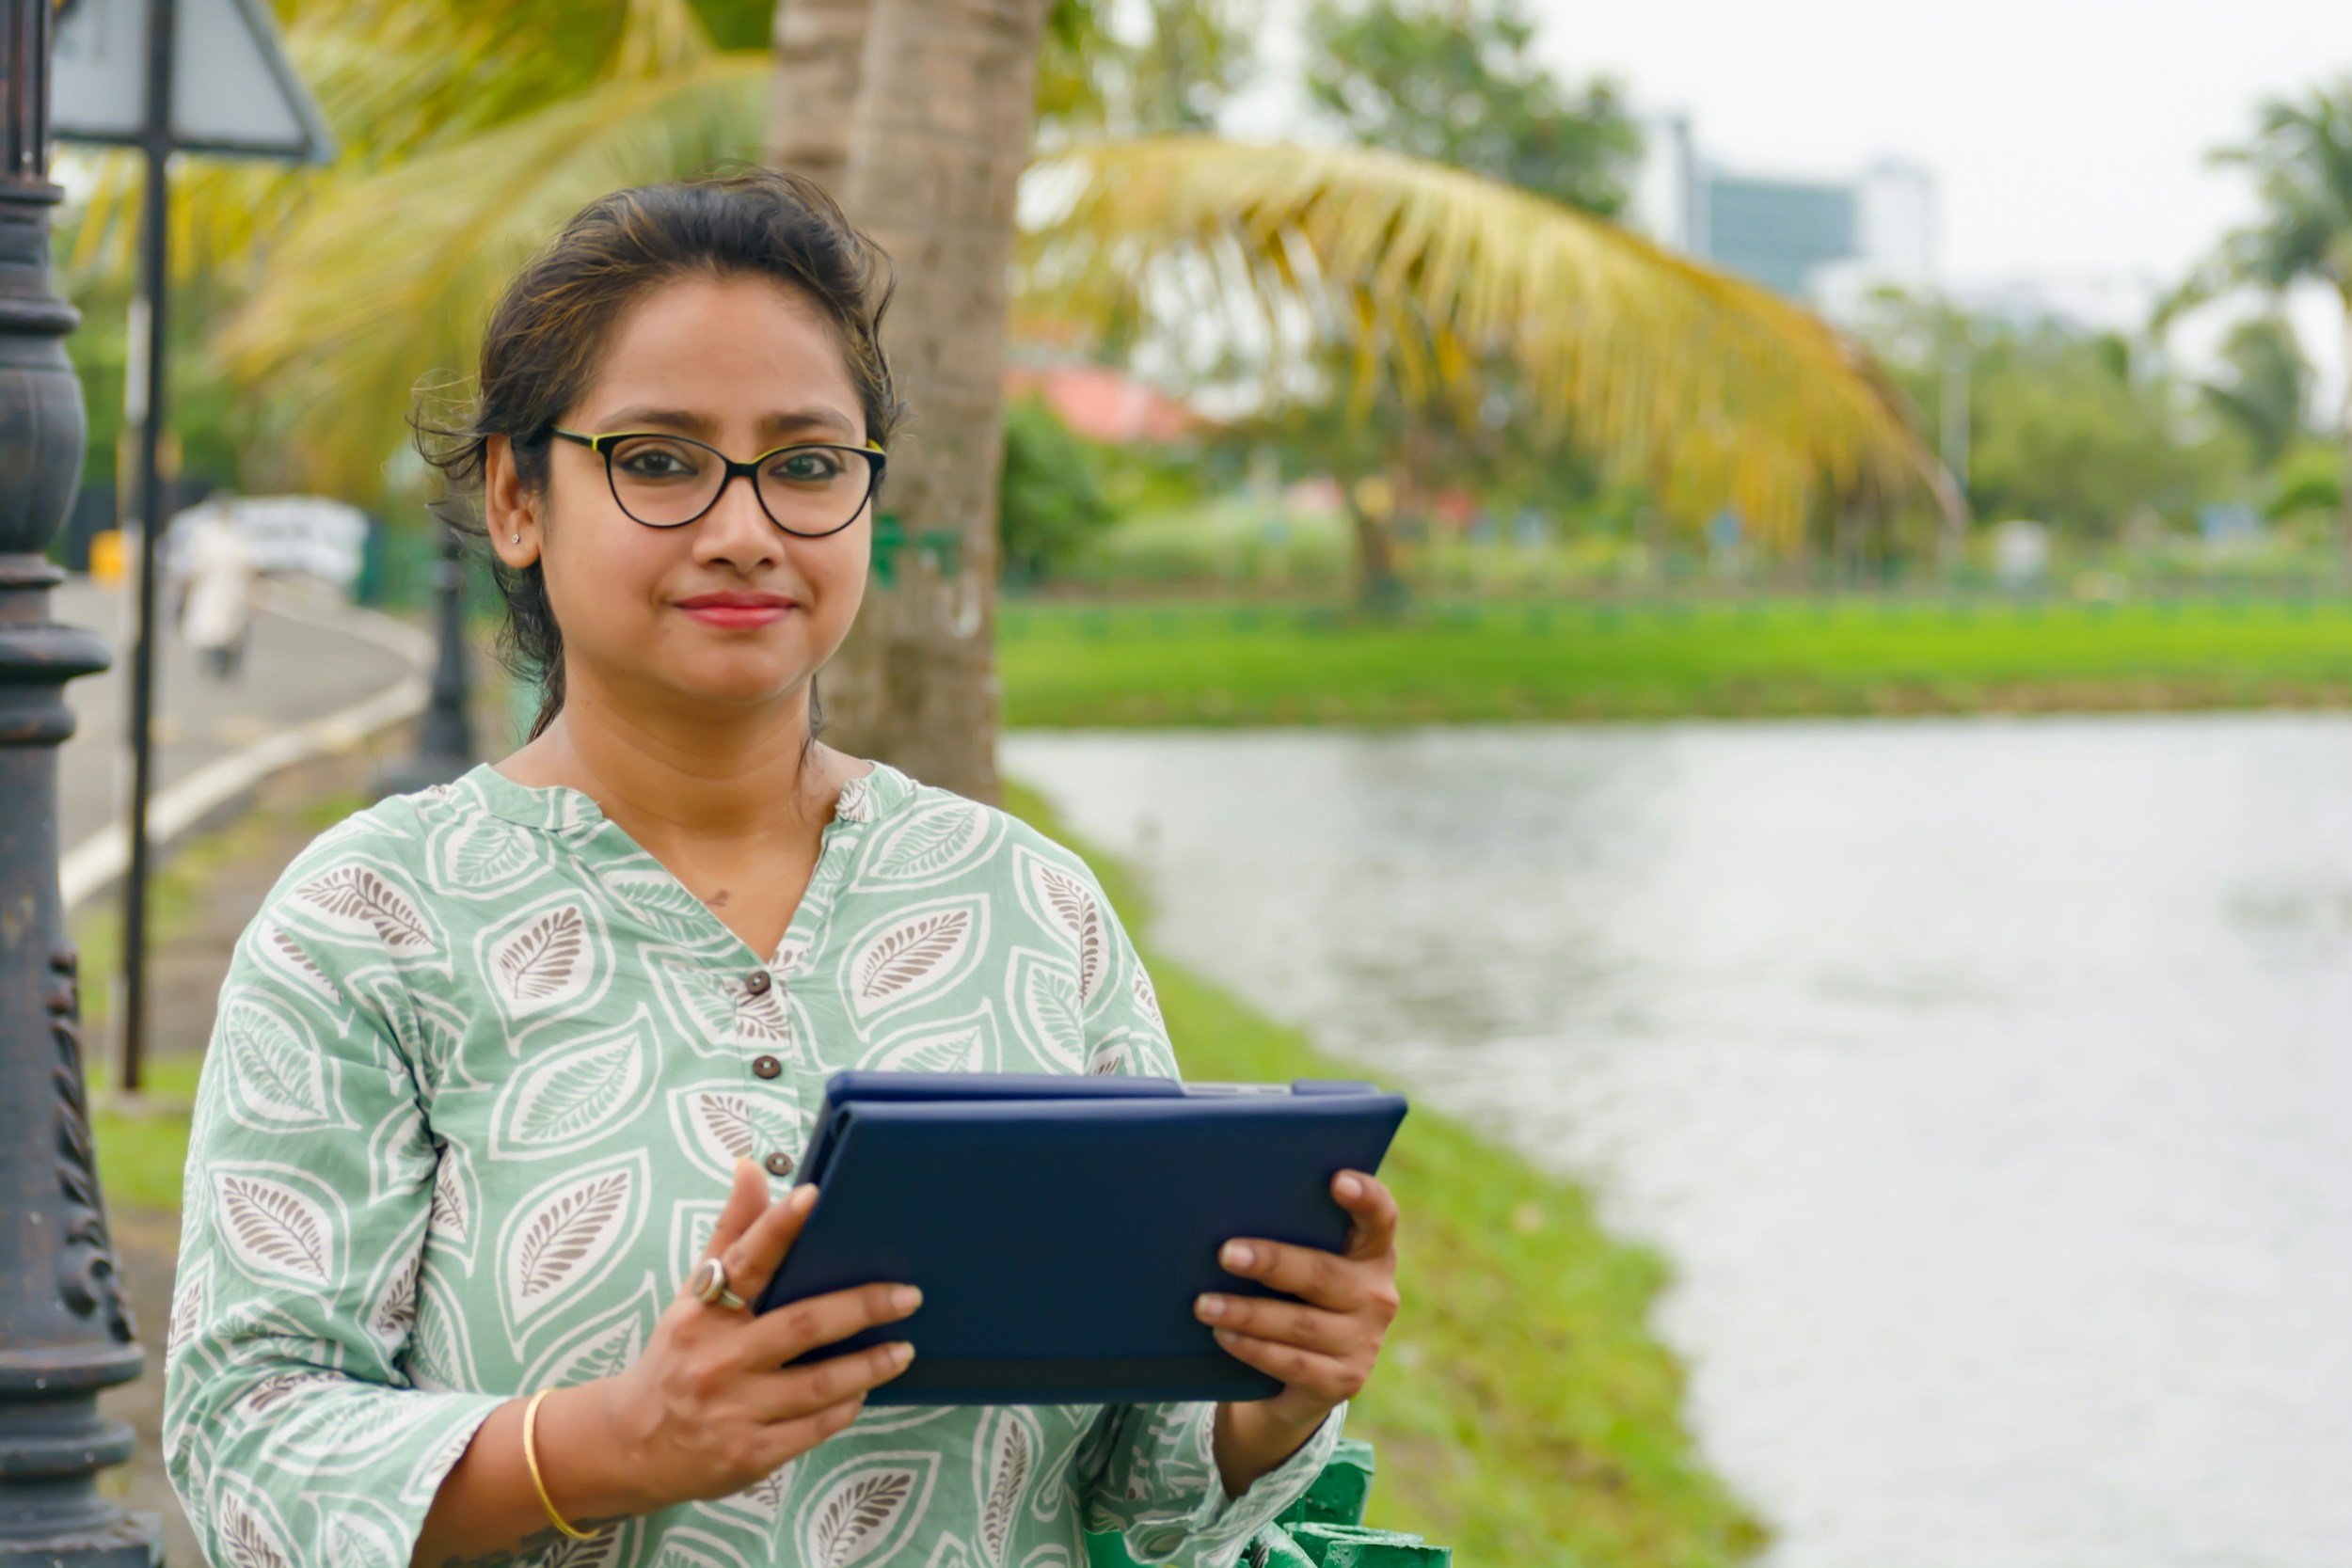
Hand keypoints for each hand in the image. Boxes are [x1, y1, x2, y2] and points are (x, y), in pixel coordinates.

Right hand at [586, 1157, 923, 1510]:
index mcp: (702, 1312)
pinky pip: (812, 1428)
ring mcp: (732, 1410)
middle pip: (802, 1324)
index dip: (777, 1226)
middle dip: (862, 1307)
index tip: (813, 1195)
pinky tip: (863, 1393)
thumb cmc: (678, 1356)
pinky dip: (844, 1409)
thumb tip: (752, 1167)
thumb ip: (731, 1234)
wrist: (632, 1445)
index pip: (744, 1260)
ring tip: (903, 1349)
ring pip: (819, 1384)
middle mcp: (716, 1359)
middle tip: (909, 1295)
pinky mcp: (748, 1454)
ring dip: (868, 1366)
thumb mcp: (692, 1297)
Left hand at [1199, 1169, 1400, 1436]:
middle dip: (1272, 1262)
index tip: (1337, 1180)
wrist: (1302, 1379)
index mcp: (1372, 1253)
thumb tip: (1224, 1211)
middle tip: (1225, 1253)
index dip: (1365, 1197)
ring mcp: (1364, 1342)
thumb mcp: (1302, 1266)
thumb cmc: (1294, 1298)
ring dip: (1247, 1313)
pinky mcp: (1344, 1381)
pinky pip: (1292, 1363)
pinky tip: (1223, 1335)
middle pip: (1322, 1274)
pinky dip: (1253, 1348)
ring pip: (1300, 1324)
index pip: (1380, 1218)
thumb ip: (1288, 1238)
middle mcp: (1377, 1295)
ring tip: (1204, 1304)